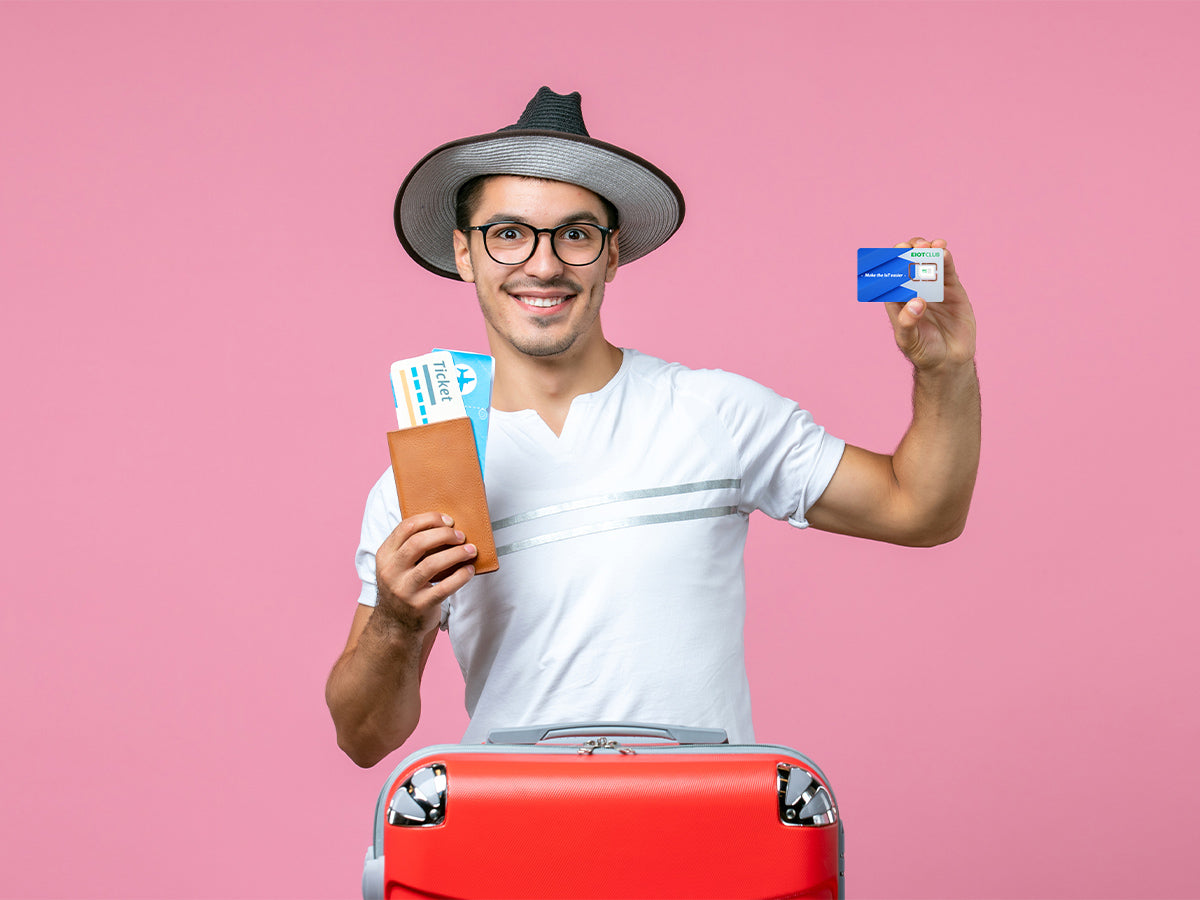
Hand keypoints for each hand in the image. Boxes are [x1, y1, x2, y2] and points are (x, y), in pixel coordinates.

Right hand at [374, 512, 476, 635]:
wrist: (396, 624)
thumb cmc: (404, 586)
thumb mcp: (397, 565)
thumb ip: (412, 546)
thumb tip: (446, 525)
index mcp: (384, 555)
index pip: (406, 527)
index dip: (430, 519)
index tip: (448, 521)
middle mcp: (390, 572)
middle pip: (418, 543)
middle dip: (444, 535)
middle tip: (460, 536)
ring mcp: (404, 590)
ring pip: (432, 564)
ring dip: (456, 554)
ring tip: (470, 550)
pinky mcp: (419, 605)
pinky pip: (444, 587)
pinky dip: (460, 576)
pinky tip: (469, 570)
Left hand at [885, 238, 975, 371]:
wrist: (950, 361)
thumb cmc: (923, 352)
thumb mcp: (909, 340)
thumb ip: (908, 323)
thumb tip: (916, 302)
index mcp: (898, 301)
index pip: (891, 277)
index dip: (891, 262)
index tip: (894, 252)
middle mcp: (915, 291)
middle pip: (909, 265)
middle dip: (909, 252)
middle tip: (912, 246)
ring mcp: (934, 289)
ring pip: (928, 263)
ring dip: (927, 251)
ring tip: (929, 245)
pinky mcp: (952, 290)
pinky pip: (947, 271)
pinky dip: (945, 260)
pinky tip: (943, 252)